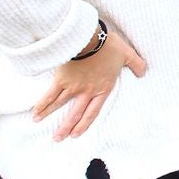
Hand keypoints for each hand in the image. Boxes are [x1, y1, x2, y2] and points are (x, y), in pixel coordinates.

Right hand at [32, 29, 147, 140]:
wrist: (89, 39)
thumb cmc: (109, 46)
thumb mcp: (128, 54)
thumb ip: (137, 65)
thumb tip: (144, 73)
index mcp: (103, 88)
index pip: (93, 111)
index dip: (85, 123)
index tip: (76, 134)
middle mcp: (87, 91)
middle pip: (75, 113)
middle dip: (66, 127)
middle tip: (58, 139)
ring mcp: (73, 87)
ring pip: (59, 105)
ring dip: (49, 116)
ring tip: (39, 125)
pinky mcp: (61, 79)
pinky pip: (49, 95)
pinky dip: (41, 104)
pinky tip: (35, 111)